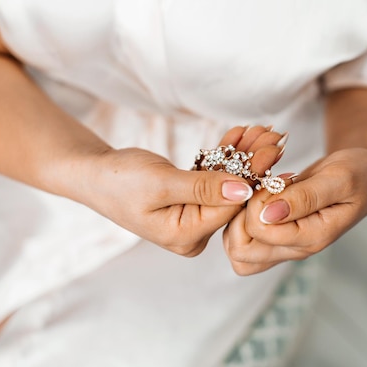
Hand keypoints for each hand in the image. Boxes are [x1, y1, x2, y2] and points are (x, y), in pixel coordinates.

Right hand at [75, 125, 285, 256]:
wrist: (92, 173)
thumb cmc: (117, 180)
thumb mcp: (160, 183)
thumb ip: (202, 188)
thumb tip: (244, 190)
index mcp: (186, 236)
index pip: (230, 207)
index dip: (254, 178)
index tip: (272, 150)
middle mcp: (193, 232)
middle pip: (234, 196)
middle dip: (254, 164)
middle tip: (275, 136)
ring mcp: (193, 216)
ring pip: (227, 184)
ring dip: (243, 155)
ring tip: (262, 130)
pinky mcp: (191, 201)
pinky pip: (214, 177)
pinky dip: (225, 156)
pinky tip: (241, 134)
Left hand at [223, 147, 366, 274]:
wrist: (366, 175)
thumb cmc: (358, 174)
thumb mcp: (339, 178)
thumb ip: (305, 198)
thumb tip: (268, 214)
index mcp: (312, 238)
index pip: (260, 231)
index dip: (257, 202)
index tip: (275, 179)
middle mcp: (295, 249)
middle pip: (241, 253)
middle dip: (238, 216)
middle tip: (258, 189)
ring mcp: (284, 245)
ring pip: (237, 250)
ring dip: (236, 218)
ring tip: (257, 191)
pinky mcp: (276, 236)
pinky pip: (243, 239)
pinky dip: (239, 216)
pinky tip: (257, 192)